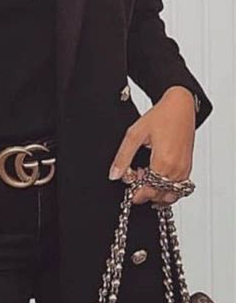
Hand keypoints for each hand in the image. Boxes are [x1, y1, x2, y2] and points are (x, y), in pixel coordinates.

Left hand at [108, 86, 195, 204]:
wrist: (181, 107)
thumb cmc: (160, 117)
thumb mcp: (134, 134)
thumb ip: (123, 157)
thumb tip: (114, 175)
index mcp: (163, 162)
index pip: (147, 192)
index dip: (135, 192)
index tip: (128, 183)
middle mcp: (176, 170)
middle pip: (158, 196)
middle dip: (144, 190)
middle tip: (136, 172)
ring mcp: (184, 170)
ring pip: (169, 195)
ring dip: (156, 191)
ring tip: (146, 174)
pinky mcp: (188, 168)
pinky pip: (178, 189)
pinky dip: (167, 189)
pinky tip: (157, 177)